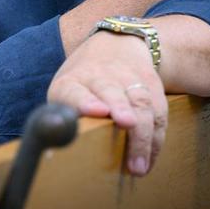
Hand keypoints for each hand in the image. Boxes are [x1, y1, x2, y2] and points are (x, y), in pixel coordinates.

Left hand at [47, 30, 166, 176]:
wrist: (117, 45)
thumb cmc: (83, 84)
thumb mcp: (65, 92)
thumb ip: (61, 119)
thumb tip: (51, 154)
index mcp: (72, 82)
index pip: (75, 91)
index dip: (85, 101)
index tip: (96, 111)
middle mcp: (101, 76)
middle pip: (111, 91)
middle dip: (120, 107)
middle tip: (126, 123)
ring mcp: (128, 78)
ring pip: (140, 102)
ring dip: (143, 132)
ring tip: (139, 163)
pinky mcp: (151, 84)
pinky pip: (158, 112)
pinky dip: (155, 138)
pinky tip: (150, 158)